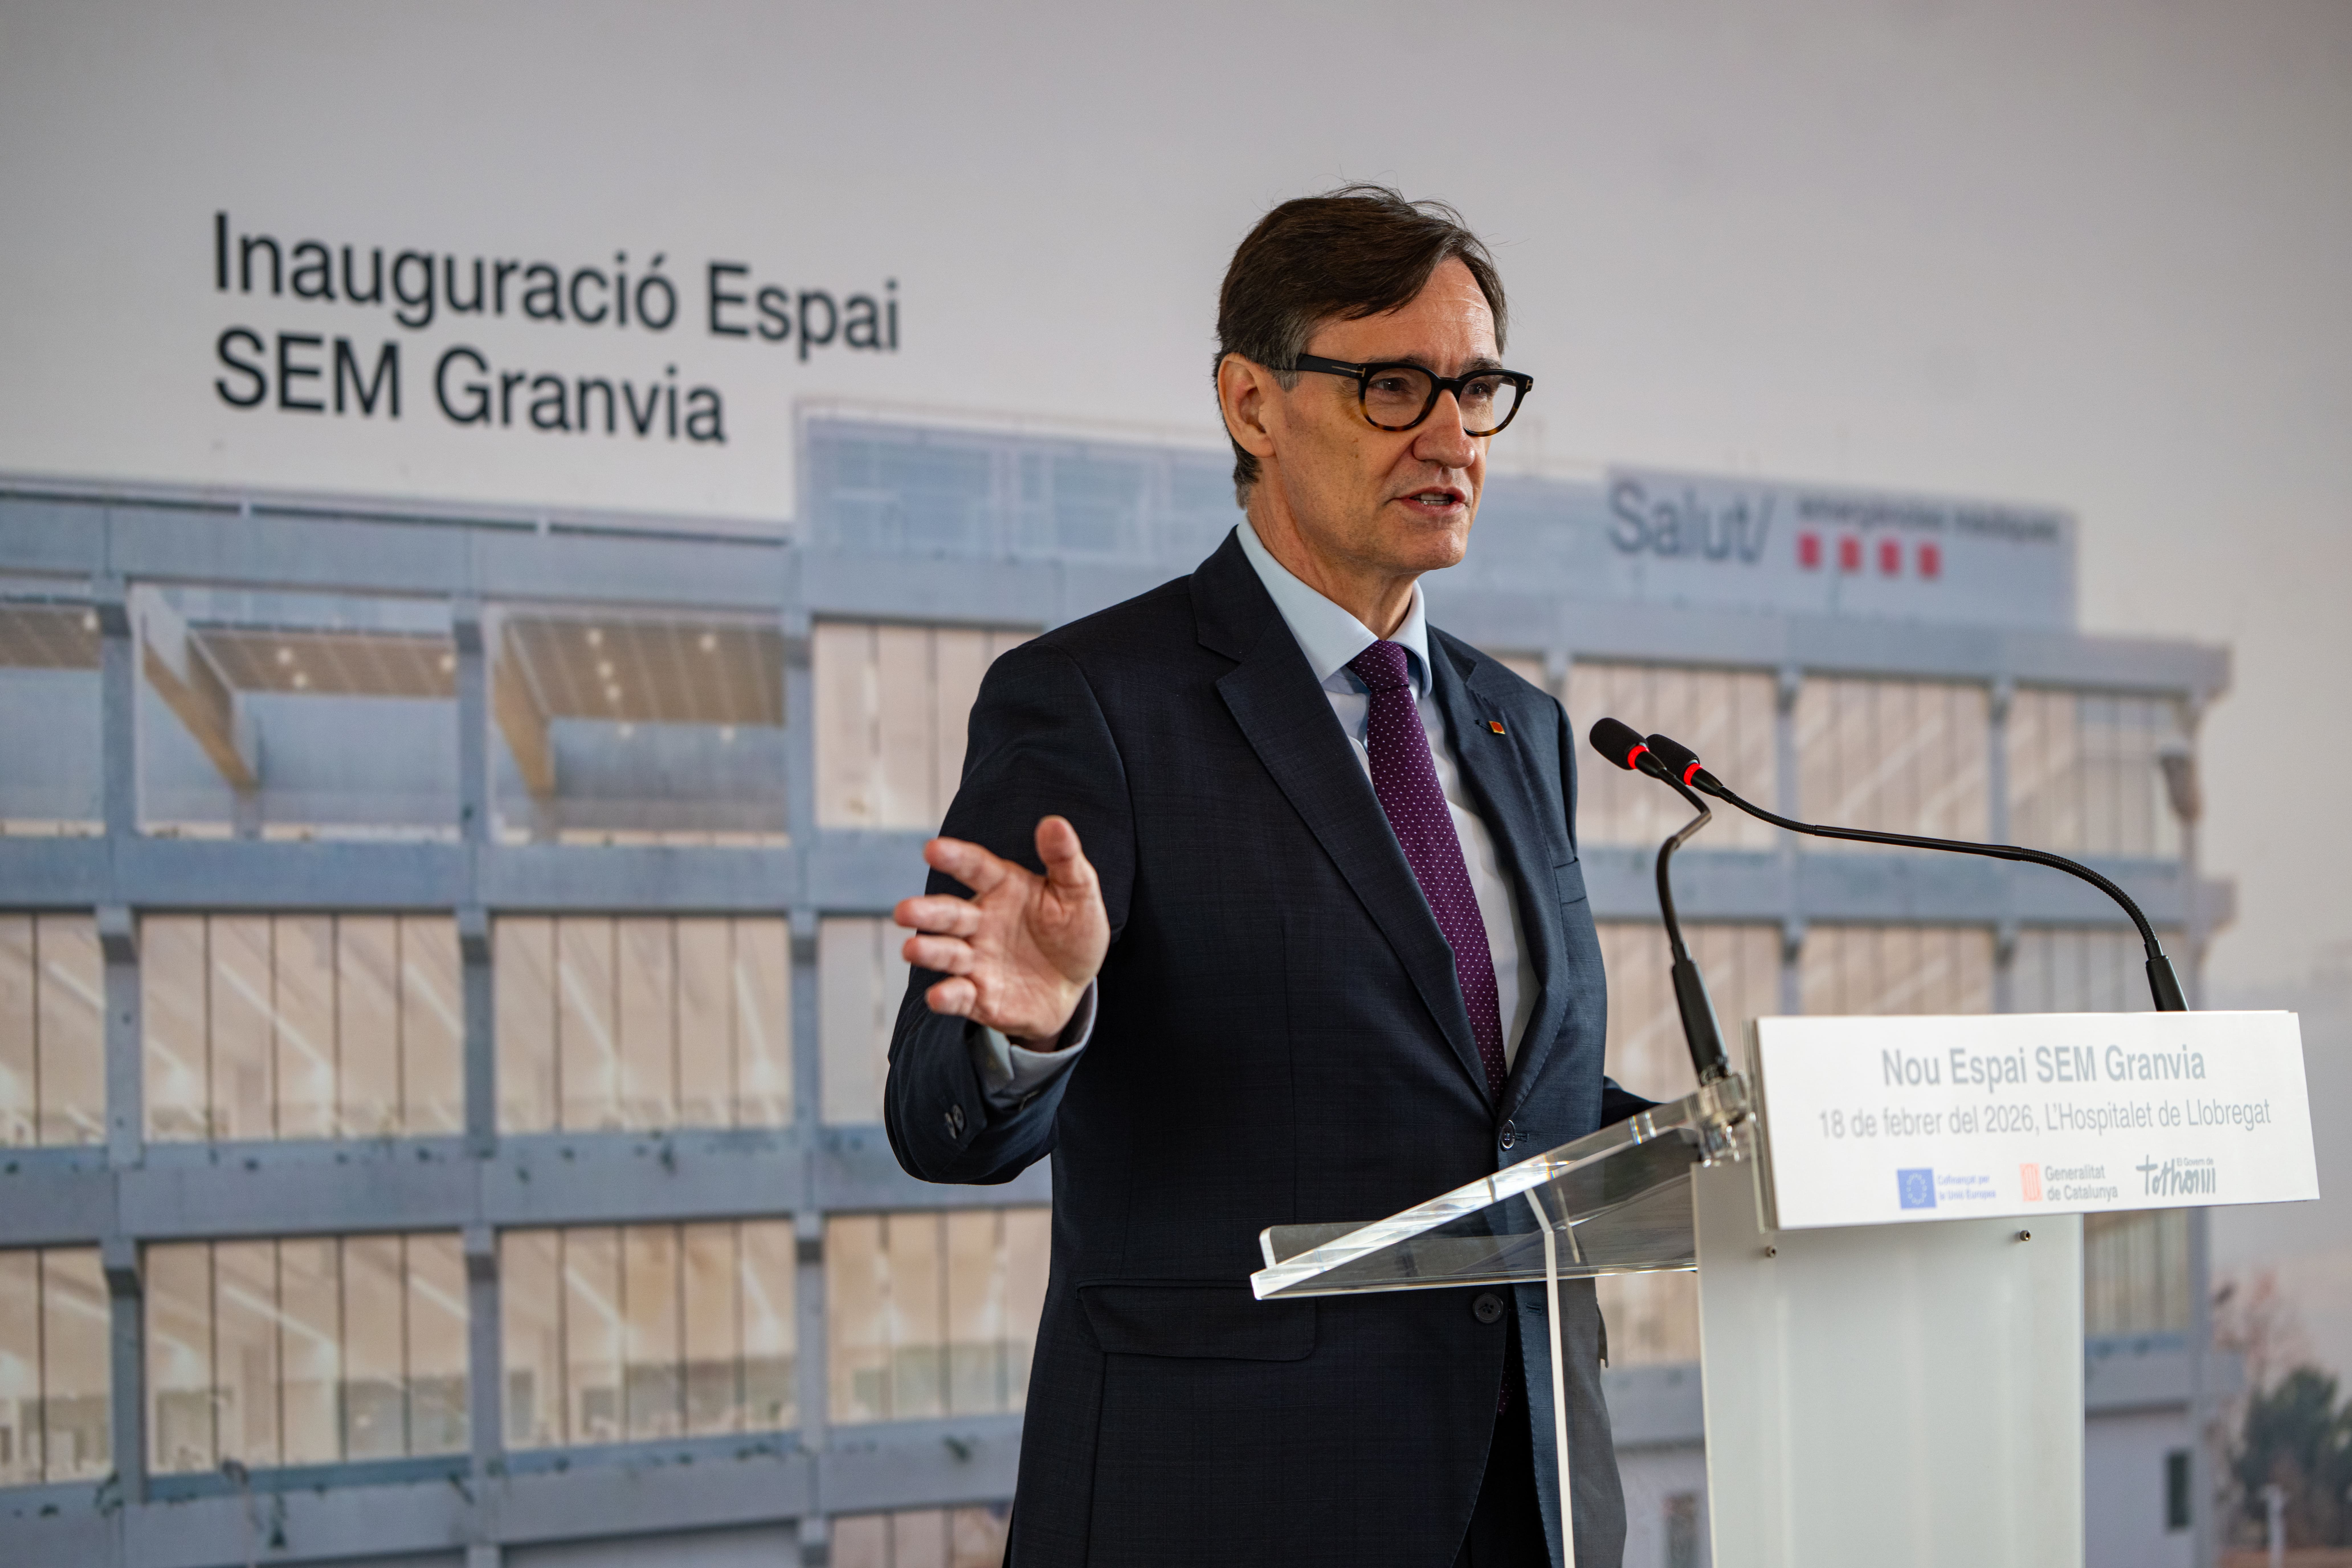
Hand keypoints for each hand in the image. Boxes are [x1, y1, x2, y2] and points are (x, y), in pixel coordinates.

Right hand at [894, 815, 1108, 1045]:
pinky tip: (938, 996)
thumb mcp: (1078, 893)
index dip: (955, 858)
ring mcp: (976, 959)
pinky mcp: (978, 996)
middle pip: (950, 913)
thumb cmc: (1073, 932)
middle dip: (926, 912)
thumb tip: (1054, 822)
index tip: (932, 849)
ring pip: (947, 953)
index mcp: (1003, 888)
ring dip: (929, 951)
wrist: (1074, 986)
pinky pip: (959, 995)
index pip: (975, 868)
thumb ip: (1064, 859)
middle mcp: (981, 922)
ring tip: (911, 950)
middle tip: (904, 911)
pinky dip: (947, 996)